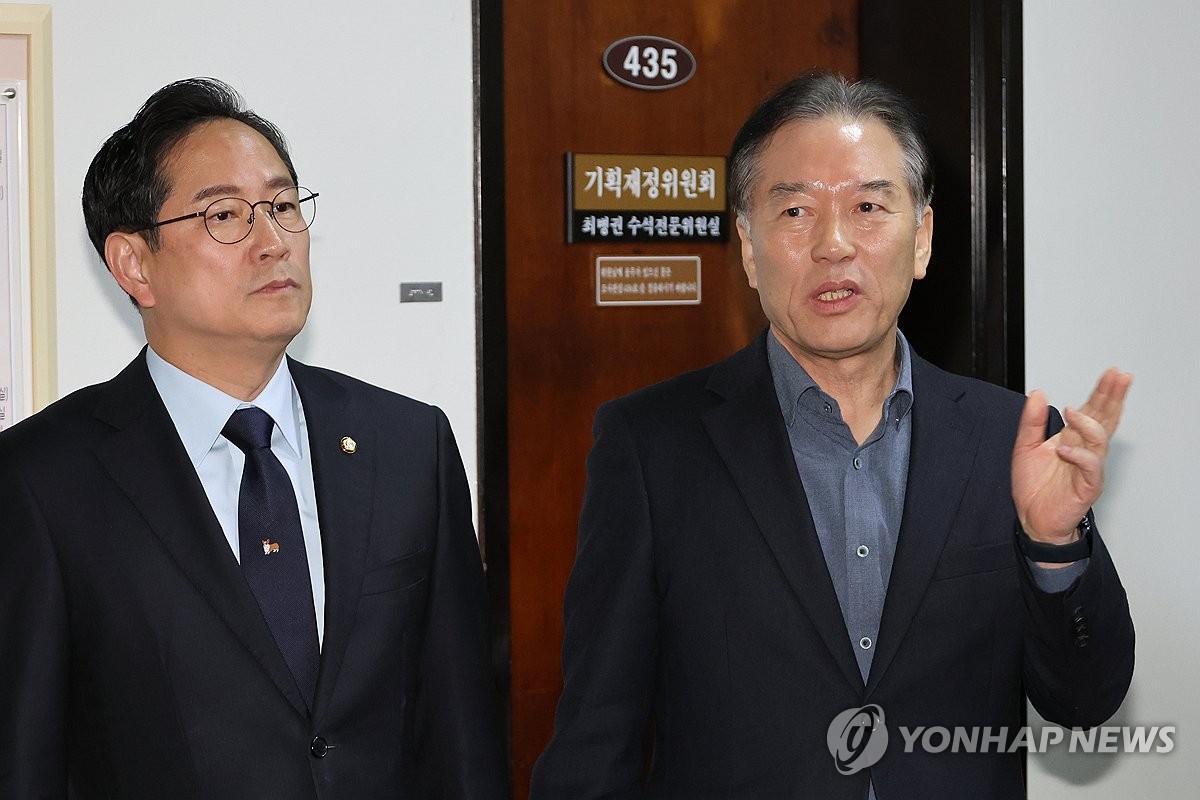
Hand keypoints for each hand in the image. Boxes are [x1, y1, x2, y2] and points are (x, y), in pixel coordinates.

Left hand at [1012, 368, 1132, 543]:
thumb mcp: (1024, 447)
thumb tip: (1037, 393)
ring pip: (1101, 440)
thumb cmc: (1034, 486)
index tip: (1112, 373)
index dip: (1103, 392)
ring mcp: (1088, 468)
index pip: (1093, 410)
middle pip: (1105, 419)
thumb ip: (1031, 421)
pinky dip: (1080, 456)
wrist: (1032, 519)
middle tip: (1119, 377)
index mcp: (1072, 438)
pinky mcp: (1087, 486)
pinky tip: (1065, 449)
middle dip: (1112, 397)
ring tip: (1072, 412)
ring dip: (1090, 423)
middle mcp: (1084, 450)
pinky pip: (1090, 468)